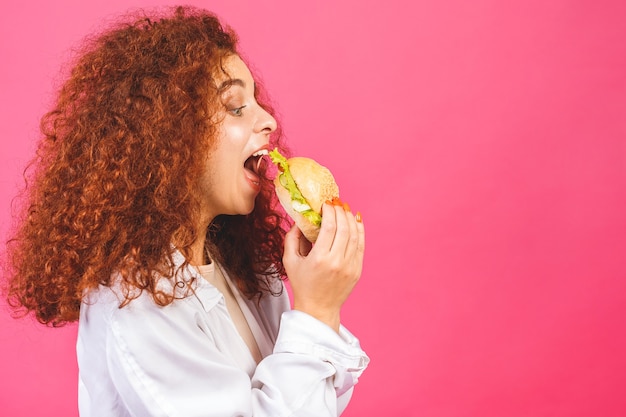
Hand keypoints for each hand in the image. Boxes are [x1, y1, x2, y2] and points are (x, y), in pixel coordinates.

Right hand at [283, 201, 364, 331]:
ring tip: (345, 209)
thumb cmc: (302, 284)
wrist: (318, 308)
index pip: (330, 228)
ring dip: (350, 219)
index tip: (326, 203)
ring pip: (355, 235)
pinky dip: (360, 231)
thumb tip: (300, 219)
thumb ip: (291, 238)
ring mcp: (350, 266)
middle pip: (344, 229)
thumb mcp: (289, 261)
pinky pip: (361, 246)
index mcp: (319, 259)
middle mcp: (337, 262)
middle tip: (336, 202)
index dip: (330, 212)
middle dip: (341, 212)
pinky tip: (355, 220)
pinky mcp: (357, 270)